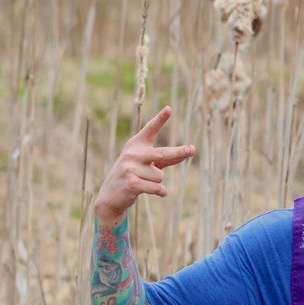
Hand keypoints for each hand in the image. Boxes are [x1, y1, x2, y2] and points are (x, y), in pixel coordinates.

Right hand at [93, 106, 194, 227]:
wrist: (110, 195)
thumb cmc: (133, 175)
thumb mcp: (147, 163)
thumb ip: (166, 158)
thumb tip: (189, 151)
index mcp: (136, 145)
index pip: (150, 130)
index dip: (160, 119)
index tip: (169, 109)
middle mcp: (132, 154)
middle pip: (162, 154)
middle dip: (179, 152)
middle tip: (193, 149)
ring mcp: (130, 168)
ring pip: (160, 176)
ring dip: (157, 182)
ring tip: (143, 182)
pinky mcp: (132, 183)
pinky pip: (157, 188)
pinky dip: (160, 192)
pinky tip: (155, 193)